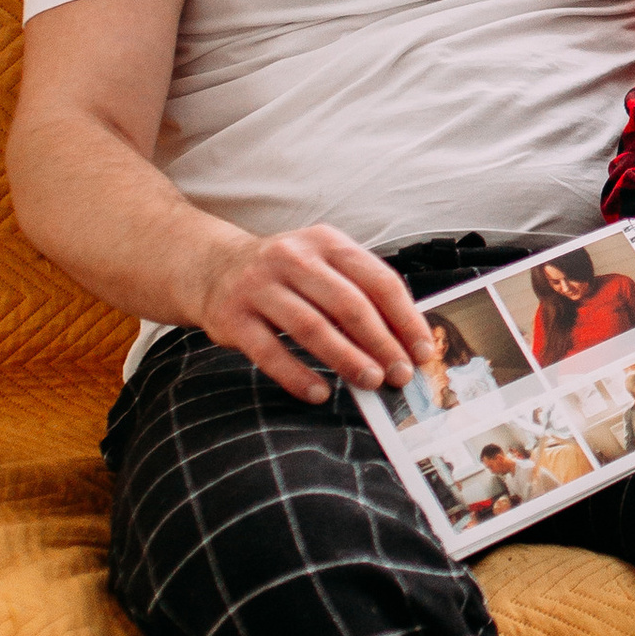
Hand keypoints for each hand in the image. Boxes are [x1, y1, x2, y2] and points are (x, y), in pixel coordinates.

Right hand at [197, 223, 430, 404]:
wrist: (211, 267)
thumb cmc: (284, 274)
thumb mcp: (322, 265)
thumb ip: (359, 292)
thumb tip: (404, 341)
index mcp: (326, 242)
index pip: (378, 280)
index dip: (406, 318)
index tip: (423, 351)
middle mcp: (292, 257)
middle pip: (349, 304)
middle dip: (381, 343)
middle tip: (400, 374)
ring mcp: (259, 285)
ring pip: (312, 326)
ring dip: (347, 358)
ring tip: (371, 382)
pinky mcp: (232, 316)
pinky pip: (269, 351)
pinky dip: (297, 375)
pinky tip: (320, 393)